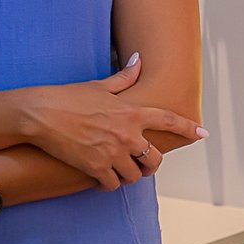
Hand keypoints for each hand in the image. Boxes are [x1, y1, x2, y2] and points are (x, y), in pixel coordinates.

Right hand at [20, 53, 205, 189]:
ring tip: (121, 172)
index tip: (202, 134)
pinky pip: (112, 185)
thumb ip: (125, 77)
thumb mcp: (100, 85)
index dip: (188, 128)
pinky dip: (110, 184)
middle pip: (154, 159)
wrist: (40, 114)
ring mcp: (112, 153)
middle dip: (152, 165)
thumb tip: (139, 59)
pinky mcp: (95, 168)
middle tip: (144, 166)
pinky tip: (102, 178)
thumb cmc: (68, 97)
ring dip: (130, 176)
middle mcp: (127, 134)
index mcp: (131, 112)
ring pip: (135, 176)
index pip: (168, 120)